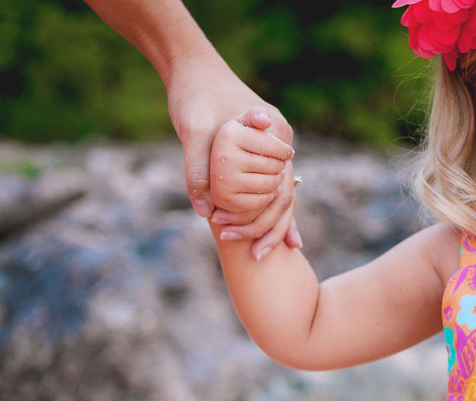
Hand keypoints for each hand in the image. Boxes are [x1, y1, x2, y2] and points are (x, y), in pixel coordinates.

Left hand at [164, 56, 301, 249]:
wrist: (191, 67)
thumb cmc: (195, 96)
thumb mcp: (193, 133)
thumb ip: (198, 170)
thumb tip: (204, 211)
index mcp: (274, 132)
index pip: (279, 186)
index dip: (268, 219)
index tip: (255, 241)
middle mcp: (280, 141)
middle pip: (284, 195)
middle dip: (272, 229)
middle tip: (259, 257)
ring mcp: (272, 147)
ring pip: (279, 195)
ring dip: (271, 225)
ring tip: (263, 255)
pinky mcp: (259, 151)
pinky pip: (267, 185)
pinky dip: (268, 209)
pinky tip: (278, 236)